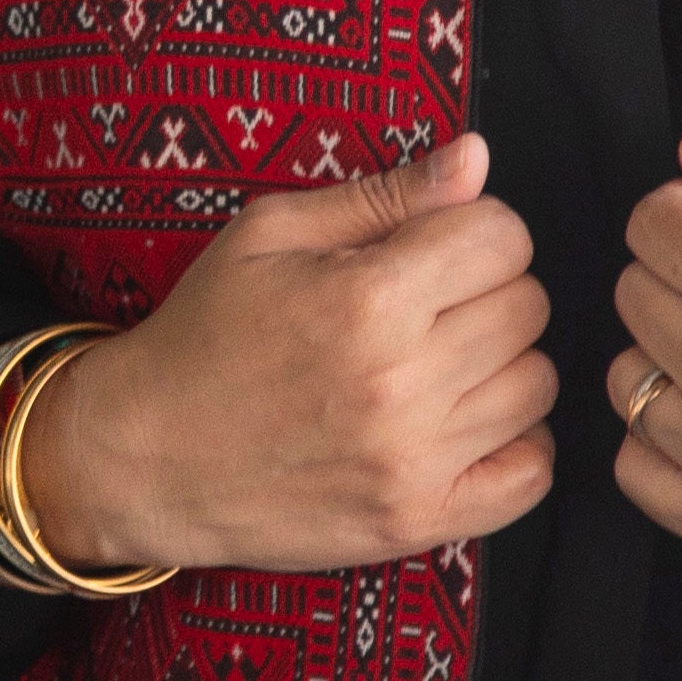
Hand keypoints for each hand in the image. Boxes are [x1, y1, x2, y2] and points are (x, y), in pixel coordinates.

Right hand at [18, 134, 555, 575]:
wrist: (145, 456)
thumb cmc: (206, 335)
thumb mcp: (271, 235)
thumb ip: (385, 194)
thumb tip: (477, 157)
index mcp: (370, 297)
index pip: (505, 237)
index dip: (473, 232)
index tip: (433, 250)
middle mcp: (402, 382)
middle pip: (527, 307)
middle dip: (485, 292)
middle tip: (426, 308)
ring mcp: (414, 461)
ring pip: (536, 385)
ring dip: (499, 366)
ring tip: (436, 366)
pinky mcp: (417, 522)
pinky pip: (531, 476)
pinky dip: (514, 445)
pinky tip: (465, 425)